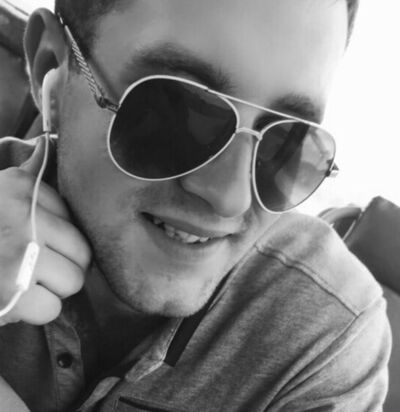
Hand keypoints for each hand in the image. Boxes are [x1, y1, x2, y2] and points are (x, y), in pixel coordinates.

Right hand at [0, 138, 90, 324]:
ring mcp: (20, 251)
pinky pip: (52, 308)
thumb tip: (51, 142)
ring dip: (50, 290)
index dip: (59, 239)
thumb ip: (27, 178)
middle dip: (63, 267)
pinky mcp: (11, 289)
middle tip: (37, 270)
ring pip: (72, 281)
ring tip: (23, 283)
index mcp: (20, 187)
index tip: (37, 244)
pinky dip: (33, 312)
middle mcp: (24, 214)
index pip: (73, 219)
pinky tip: (12, 300)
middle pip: (82, 252)